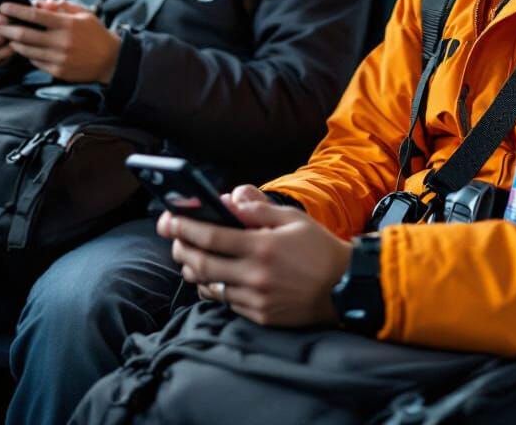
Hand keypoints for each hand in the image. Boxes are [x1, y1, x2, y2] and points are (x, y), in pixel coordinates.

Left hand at [0, 0, 120, 82]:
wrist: (110, 60)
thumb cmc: (96, 34)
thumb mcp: (84, 15)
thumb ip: (63, 7)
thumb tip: (41, 3)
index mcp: (67, 25)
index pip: (35, 16)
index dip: (17, 10)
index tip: (3, 6)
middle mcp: (61, 42)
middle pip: (24, 34)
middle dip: (6, 27)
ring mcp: (58, 58)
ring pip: (26, 50)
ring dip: (14, 41)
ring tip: (7, 35)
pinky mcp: (57, 71)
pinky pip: (34, 61)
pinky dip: (27, 54)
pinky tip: (24, 47)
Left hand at [158, 185, 351, 328]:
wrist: (346, 288)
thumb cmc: (320, 248)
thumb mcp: (293, 220)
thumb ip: (259, 209)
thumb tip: (231, 199)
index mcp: (262, 246)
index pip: (211, 235)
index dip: (185, 227)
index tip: (169, 220)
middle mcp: (255, 275)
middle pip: (202, 264)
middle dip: (183, 249)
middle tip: (176, 240)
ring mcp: (256, 300)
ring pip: (210, 286)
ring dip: (195, 271)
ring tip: (191, 258)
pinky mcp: (261, 316)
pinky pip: (228, 303)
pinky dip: (216, 288)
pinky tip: (215, 278)